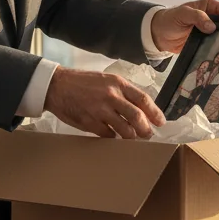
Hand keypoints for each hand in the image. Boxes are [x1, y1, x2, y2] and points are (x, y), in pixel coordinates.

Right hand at [43, 67, 164, 138]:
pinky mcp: (90, 122)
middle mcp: (111, 96)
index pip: (143, 99)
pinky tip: (114, 137)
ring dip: (131, 137)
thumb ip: (122, 92)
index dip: (155, 112)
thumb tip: (140, 108)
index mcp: (118, 83)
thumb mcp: (106, 80)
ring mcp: (100, 110)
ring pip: (124, 129)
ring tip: (133, 139)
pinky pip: (108, 135)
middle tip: (148, 135)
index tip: (160, 122)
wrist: (57, 85)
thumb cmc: (83, 83)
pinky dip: (113, 138)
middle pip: (137, 116)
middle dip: (146, 129)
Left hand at [150, 0, 218, 53]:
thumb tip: (212, 26)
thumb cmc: (170, 18)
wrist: (158, 34)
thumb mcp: (183, 14)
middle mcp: (211, 18)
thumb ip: (197, 17)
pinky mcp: (204, 43)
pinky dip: (217, 50)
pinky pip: (214, 46)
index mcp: (209, 7)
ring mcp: (208, 31)